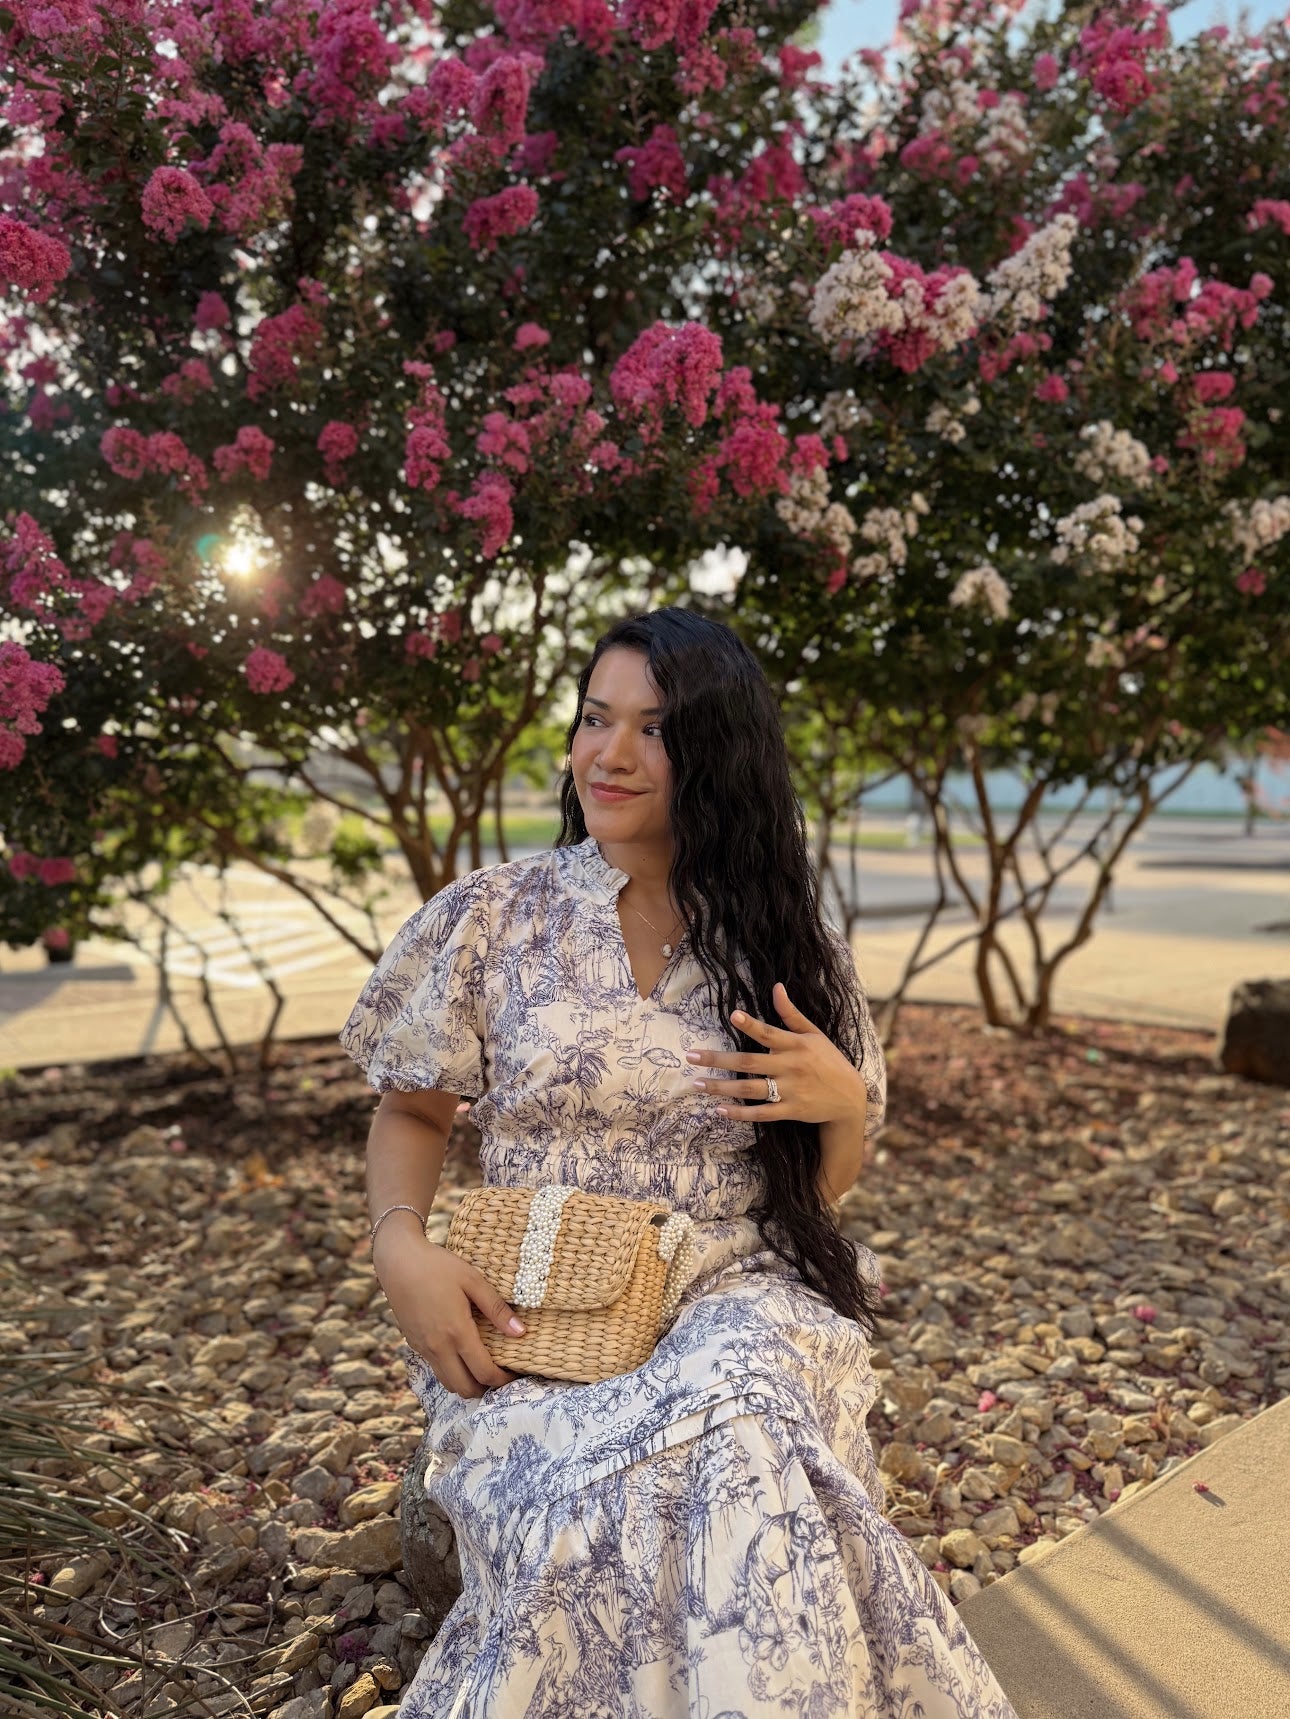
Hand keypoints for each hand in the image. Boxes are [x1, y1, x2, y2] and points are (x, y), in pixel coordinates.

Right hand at [373, 1228, 522, 1399]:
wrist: (398, 1260)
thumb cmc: (438, 1266)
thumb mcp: (473, 1280)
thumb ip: (497, 1309)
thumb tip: (521, 1332)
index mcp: (457, 1332)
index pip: (484, 1373)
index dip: (503, 1380)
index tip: (516, 1374)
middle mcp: (438, 1347)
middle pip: (465, 1389)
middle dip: (486, 1388)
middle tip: (501, 1373)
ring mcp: (423, 1348)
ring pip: (448, 1383)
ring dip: (467, 1383)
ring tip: (482, 1366)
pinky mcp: (413, 1344)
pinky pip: (436, 1369)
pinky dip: (452, 1371)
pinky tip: (461, 1353)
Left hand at [686, 981, 867, 1126]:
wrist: (850, 1097)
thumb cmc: (829, 1060)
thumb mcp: (814, 1034)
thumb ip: (791, 1014)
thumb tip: (776, 987)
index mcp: (796, 1044)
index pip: (769, 1032)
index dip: (751, 1024)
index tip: (732, 1015)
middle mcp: (791, 1066)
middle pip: (749, 1062)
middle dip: (718, 1059)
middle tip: (690, 1056)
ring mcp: (790, 1090)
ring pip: (750, 1088)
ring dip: (722, 1087)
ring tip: (697, 1084)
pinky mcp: (791, 1111)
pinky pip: (761, 1112)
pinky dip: (740, 1112)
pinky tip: (719, 1110)